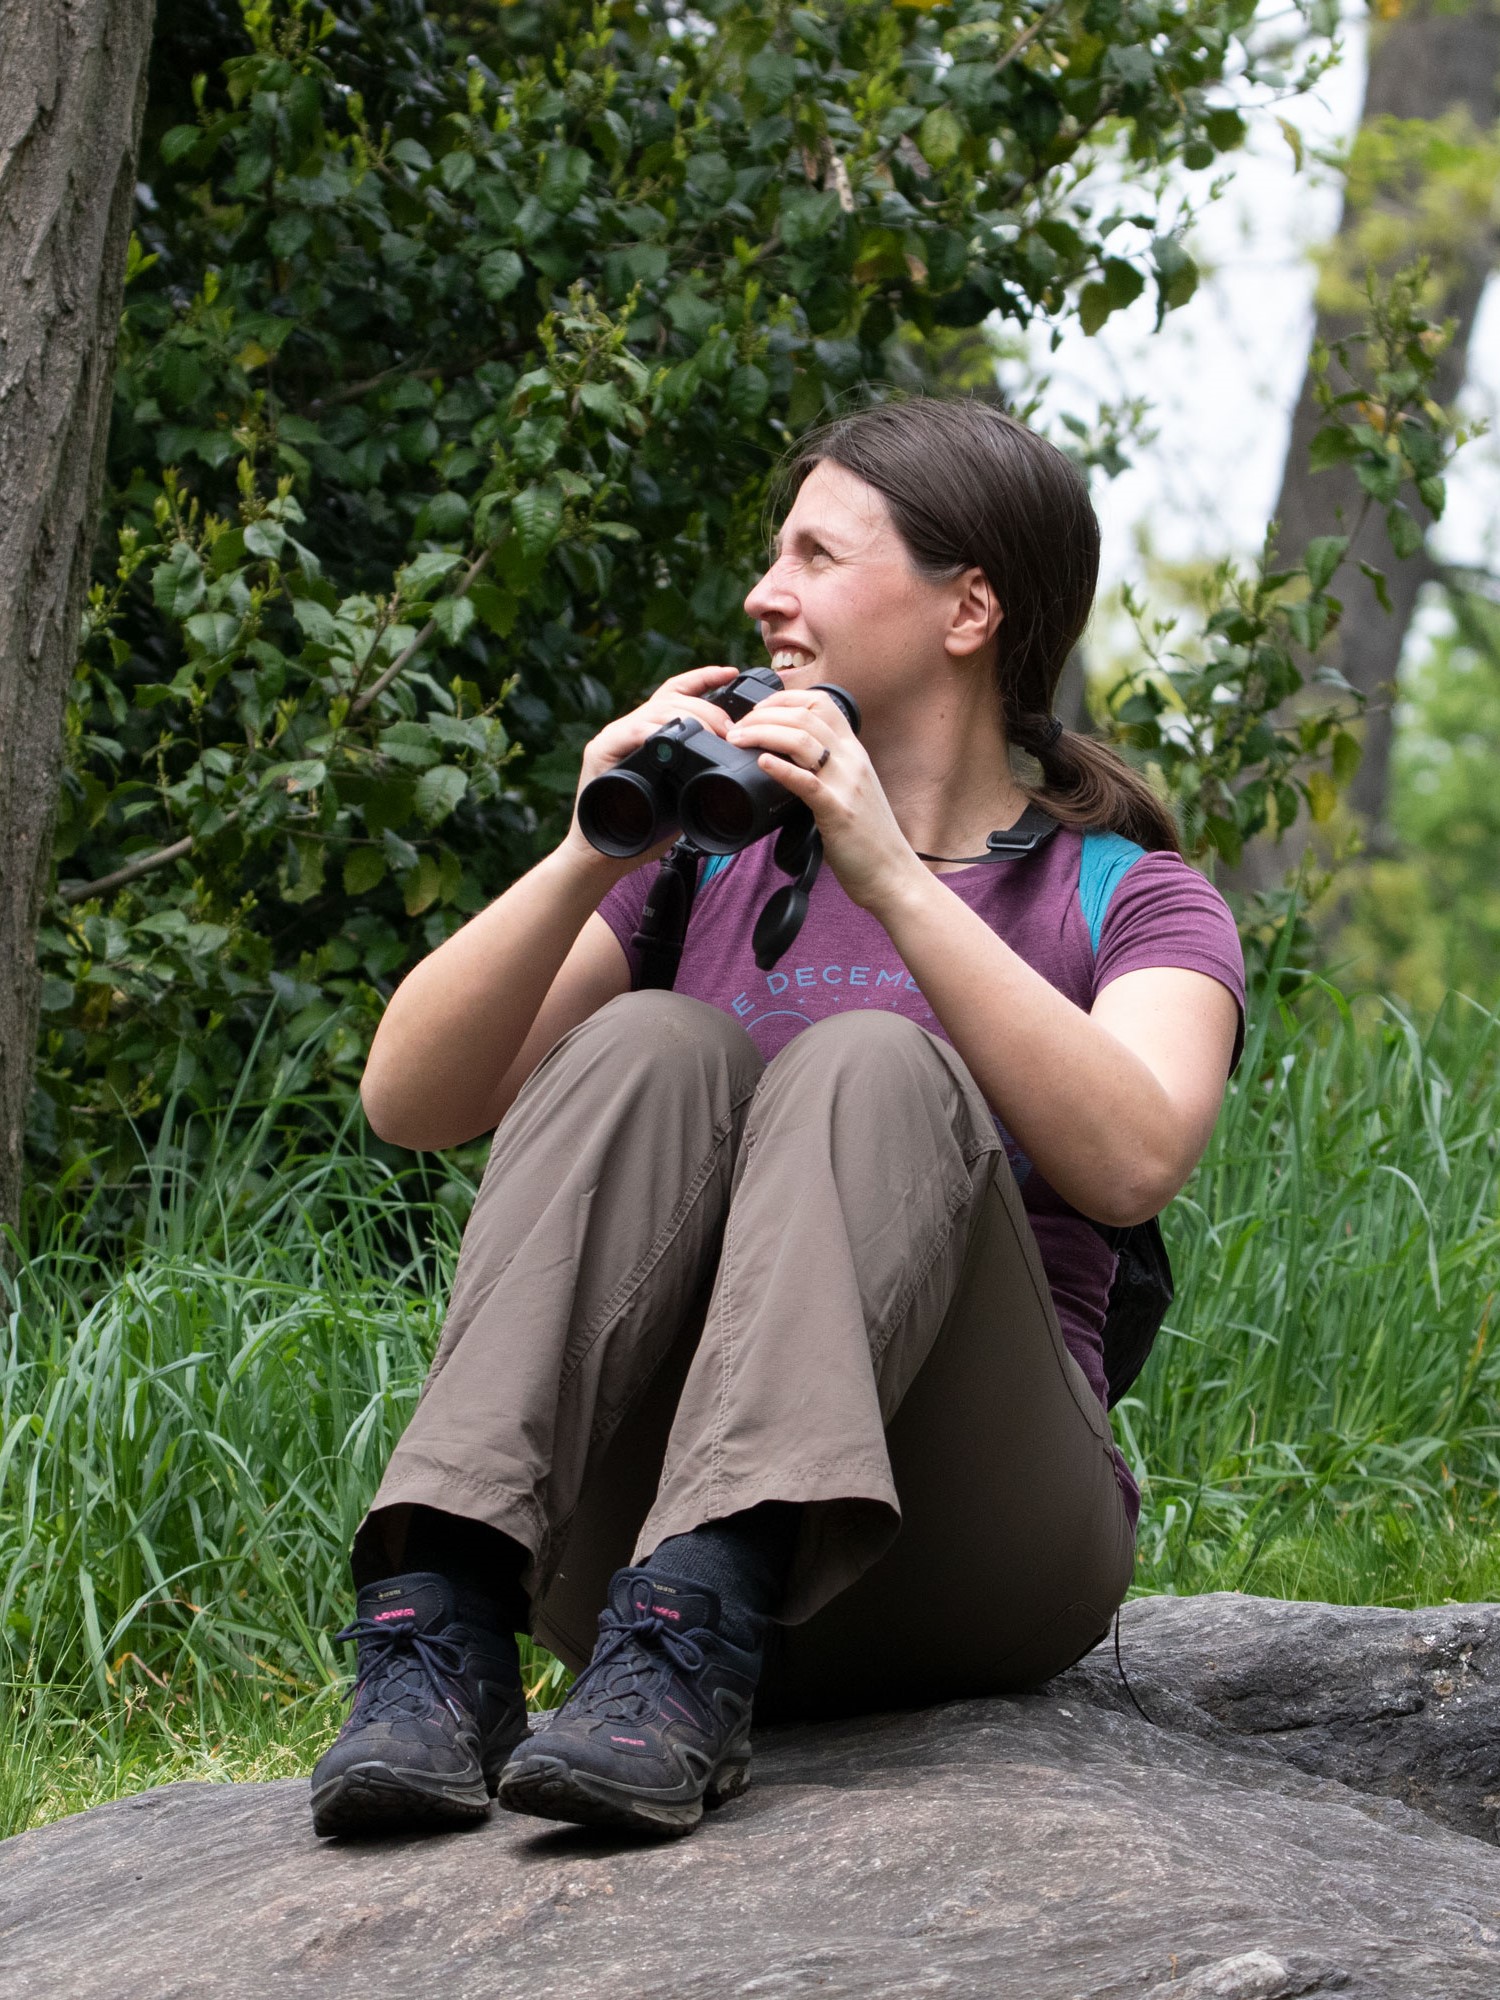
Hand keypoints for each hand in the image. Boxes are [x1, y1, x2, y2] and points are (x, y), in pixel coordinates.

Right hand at [560, 664, 739, 875]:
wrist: (602, 856)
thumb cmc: (642, 831)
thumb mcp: (681, 797)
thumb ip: (698, 776)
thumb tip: (734, 771)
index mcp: (651, 734)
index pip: (678, 693)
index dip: (704, 678)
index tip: (731, 672)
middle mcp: (632, 729)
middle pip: (672, 699)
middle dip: (707, 708)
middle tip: (731, 728)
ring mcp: (615, 738)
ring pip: (655, 711)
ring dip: (689, 718)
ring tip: (713, 735)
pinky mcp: (600, 752)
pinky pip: (630, 732)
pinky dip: (653, 732)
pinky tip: (670, 737)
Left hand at [723, 688, 920, 911]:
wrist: (891, 873)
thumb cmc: (866, 838)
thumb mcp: (849, 791)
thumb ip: (826, 772)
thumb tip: (787, 763)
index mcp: (854, 753)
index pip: (821, 703)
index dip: (784, 699)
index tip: (757, 709)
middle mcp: (852, 761)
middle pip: (805, 716)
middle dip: (763, 715)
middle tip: (737, 727)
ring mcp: (846, 784)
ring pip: (802, 740)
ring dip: (763, 734)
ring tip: (738, 739)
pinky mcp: (838, 812)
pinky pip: (807, 782)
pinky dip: (781, 769)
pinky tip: (763, 763)